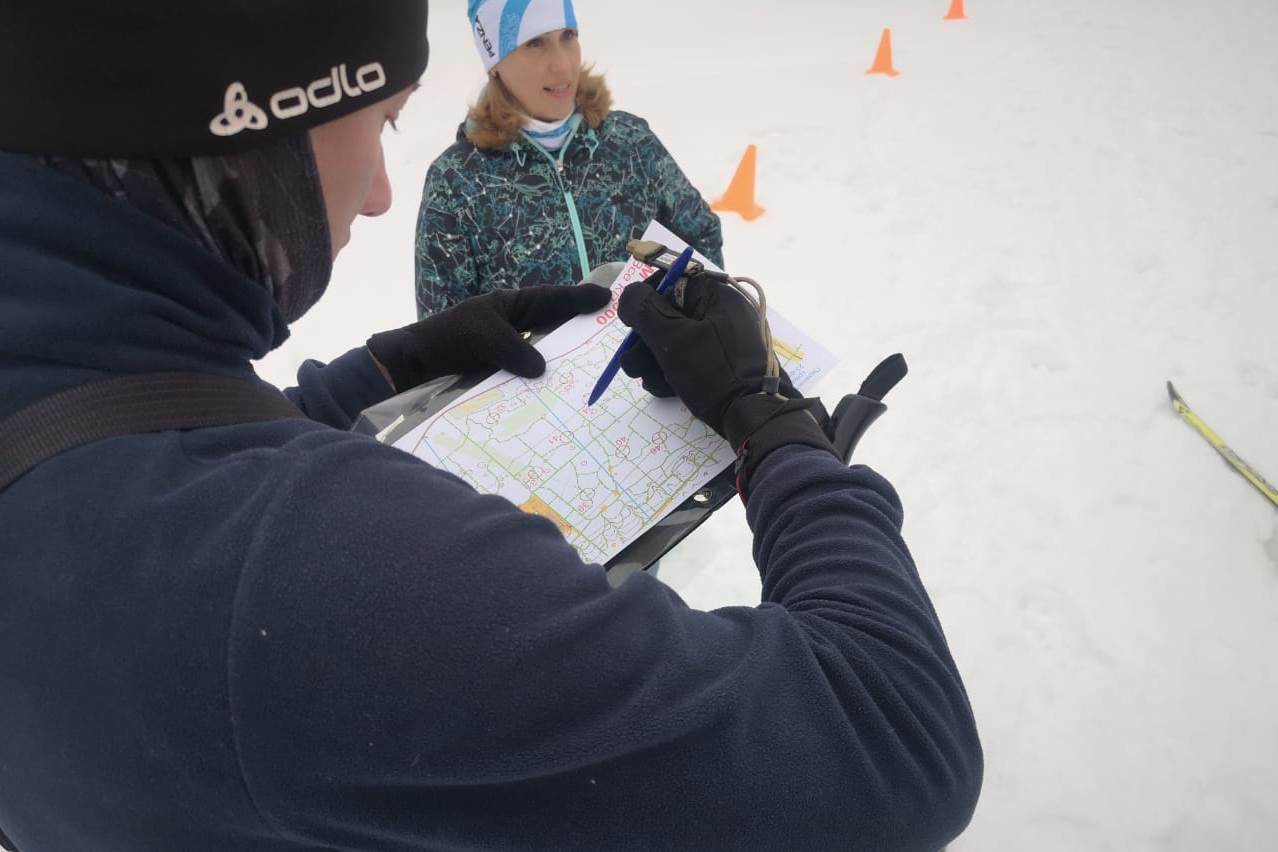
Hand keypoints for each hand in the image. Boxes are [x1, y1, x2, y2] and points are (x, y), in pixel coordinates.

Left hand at [368, 284, 610, 390]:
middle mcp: (517, 327)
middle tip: (612, 333)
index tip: (605, 298)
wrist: (415, 365)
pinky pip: (533, 376)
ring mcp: (513, 352)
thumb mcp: (482, 337)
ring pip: (548, 353)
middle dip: (581, 330)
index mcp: (512, 306)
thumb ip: (513, 349)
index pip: (551, 300)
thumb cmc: (447, 338)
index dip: (578, 299)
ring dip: (567, 361)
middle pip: (556, 326)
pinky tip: (563, 393)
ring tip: (595, 368)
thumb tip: (541, 370)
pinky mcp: (507, 374)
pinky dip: (547, 382)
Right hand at [617, 271, 776, 438]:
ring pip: (680, 338)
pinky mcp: (727, 361)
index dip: (645, 300)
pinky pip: (694, 355)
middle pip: (672, 313)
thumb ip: (644, 310)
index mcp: (717, 294)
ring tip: (646, 380)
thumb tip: (629, 294)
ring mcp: (728, 337)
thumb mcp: (672, 338)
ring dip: (656, 359)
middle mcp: (724, 311)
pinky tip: (663, 388)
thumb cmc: (712, 372)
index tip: (629, 324)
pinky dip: (676, 369)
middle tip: (631, 364)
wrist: (754, 416)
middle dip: (646, 340)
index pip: (671, 280)